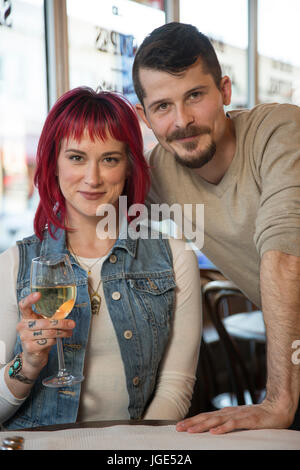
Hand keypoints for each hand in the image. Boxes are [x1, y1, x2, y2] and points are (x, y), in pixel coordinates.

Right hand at [17, 292, 75, 372]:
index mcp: (26, 317)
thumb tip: (66, 311)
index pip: (24, 305)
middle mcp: (22, 326)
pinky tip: (57, 340)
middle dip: (61, 323)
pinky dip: (56, 340)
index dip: (30, 299)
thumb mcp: (44, 325)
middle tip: (71, 324)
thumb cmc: (40, 338)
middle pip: (44, 322)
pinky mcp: (30, 347)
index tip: (39, 294)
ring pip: (49, 332)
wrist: (33, 357)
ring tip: (68, 332)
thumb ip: (51, 318)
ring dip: (62, 332)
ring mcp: (25, 337)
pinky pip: (48, 341)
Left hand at [176, 400, 293, 433]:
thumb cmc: (256, 417)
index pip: (204, 416)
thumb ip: (225, 422)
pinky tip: (215, 433)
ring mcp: (237, 416)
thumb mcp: (237, 419)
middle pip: (206, 418)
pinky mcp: (247, 420)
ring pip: (216, 421)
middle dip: (192, 423)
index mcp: (224, 412)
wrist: (275, 409)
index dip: (192, 420)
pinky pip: (233, 425)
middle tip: (179, 428)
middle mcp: (228, 412)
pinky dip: (223, 429)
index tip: (179, 425)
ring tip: (191, 431)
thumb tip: (211, 427)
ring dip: (202, 426)